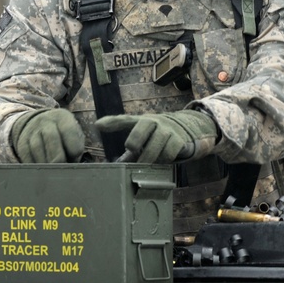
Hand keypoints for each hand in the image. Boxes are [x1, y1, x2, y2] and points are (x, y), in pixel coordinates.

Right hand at [11, 108, 85, 162]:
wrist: (40, 124)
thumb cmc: (64, 136)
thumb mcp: (73, 135)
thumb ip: (75, 147)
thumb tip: (71, 164)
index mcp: (63, 118)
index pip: (69, 131)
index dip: (73, 147)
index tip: (75, 157)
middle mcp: (46, 121)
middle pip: (51, 138)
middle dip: (59, 157)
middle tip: (63, 168)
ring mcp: (32, 130)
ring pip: (37, 148)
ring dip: (46, 163)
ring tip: (53, 170)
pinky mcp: (22, 142)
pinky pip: (26, 155)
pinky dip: (35, 165)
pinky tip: (43, 169)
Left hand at [96, 109, 217, 163]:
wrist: (186, 129)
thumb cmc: (156, 133)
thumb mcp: (141, 131)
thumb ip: (123, 133)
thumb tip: (100, 134)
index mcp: (142, 120)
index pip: (124, 119)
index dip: (111, 122)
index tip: (97, 126)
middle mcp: (155, 122)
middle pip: (142, 129)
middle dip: (135, 141)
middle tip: (131, 152)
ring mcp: (168, 131)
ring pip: (155, 146)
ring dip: (149, 157)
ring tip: (147, 162)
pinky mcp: (179, 141)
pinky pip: (168, 153)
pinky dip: (163, 160)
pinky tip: (161, 162)